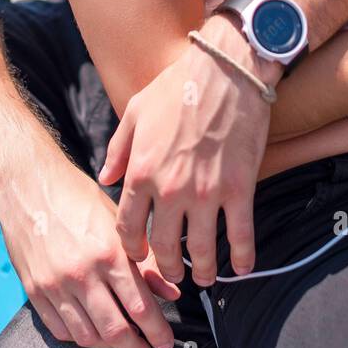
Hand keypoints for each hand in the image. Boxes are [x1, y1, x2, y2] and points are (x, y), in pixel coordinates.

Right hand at [0, 139, 180, 347]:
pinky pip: (61, 329)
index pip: (140, 306)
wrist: (27, 184)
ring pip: (88, 336)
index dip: (157, 331)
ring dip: (109, 347)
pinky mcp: (34, 291)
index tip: (166, 342)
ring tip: (122, 343)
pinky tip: (92, 331)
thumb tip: (171, 292)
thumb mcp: (117, 221)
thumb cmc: (77, 197)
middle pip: (115, 330)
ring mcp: (55, 285)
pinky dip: (80, 337)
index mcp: (109, 252)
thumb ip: (146, 259)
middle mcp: (82, 273)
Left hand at [99, 21, 274, 285]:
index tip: (139, 254)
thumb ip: (118, 150)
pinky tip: (243, 269)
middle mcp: (171, 190)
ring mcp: (207, 193)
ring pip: (202, 250)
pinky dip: (243, 257)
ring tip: (203, 278)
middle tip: (172, 274)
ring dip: (202, 271)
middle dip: (166, 266)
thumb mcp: (136, 112)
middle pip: (164, 247)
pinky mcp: (240, 189)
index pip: (128, 227)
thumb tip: (104, 178)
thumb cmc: (178, 86)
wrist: (226, 69)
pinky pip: (241, 235)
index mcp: (141, 172)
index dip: (131, 248)